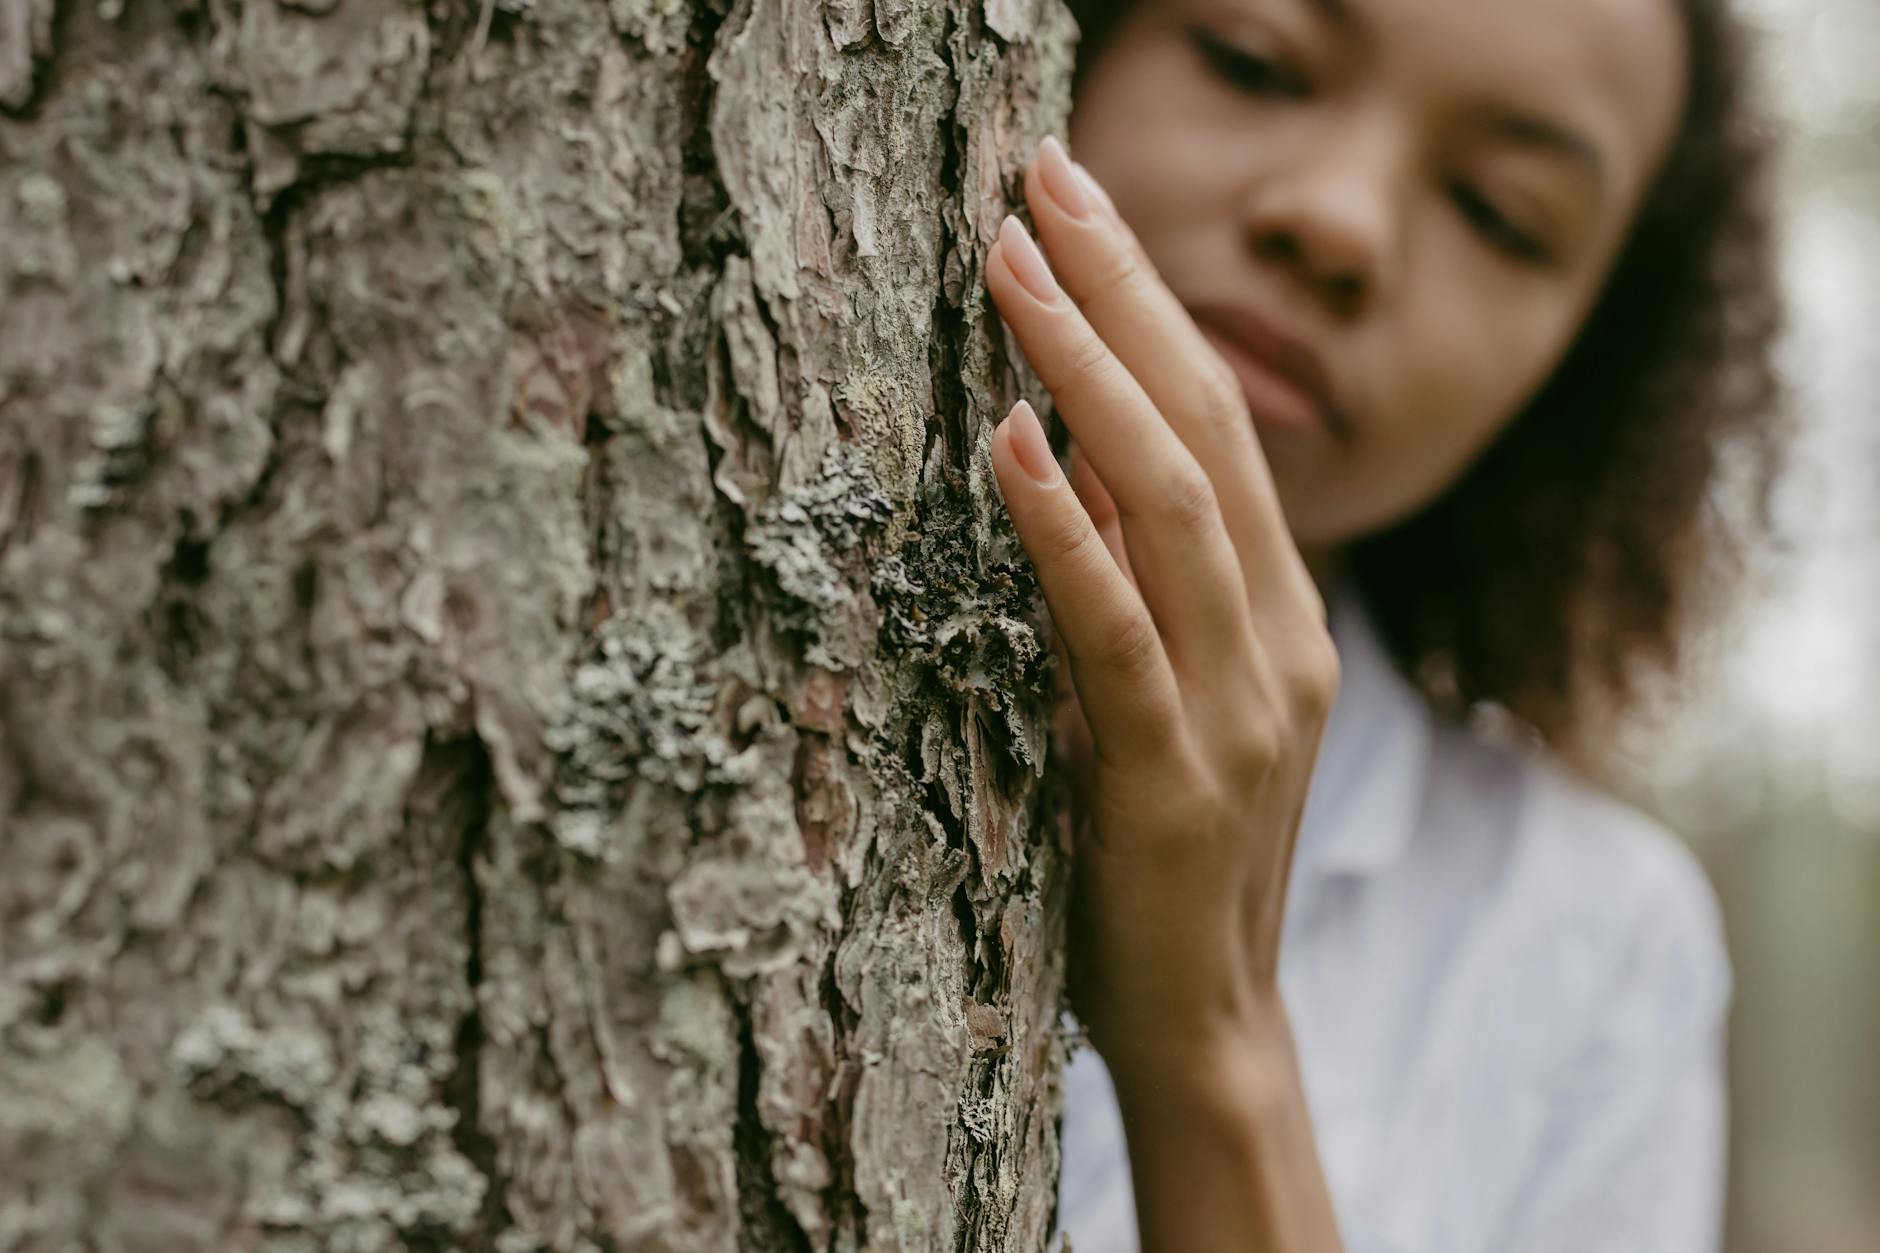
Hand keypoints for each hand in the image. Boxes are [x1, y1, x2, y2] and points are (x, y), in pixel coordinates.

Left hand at [985, 136, 1341, 1068]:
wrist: (1208, 1022)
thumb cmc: (1160, 855)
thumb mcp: (1157, 698)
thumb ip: (1130, 588)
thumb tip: (1060, 460)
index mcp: (1277, 613)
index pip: (1220, 421)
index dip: (1149, 303)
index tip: (1078, 202)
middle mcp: (1277, 638)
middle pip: (1206, 425)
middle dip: (1124, 291)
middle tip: (1046, 176)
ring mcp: (1240, 707)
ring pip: (1175, 502)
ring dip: (1088, 373)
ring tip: (1010, 267)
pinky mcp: (1177, 779)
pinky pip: (1118, 631)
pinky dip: (1065, 531)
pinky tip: (1011, 443)